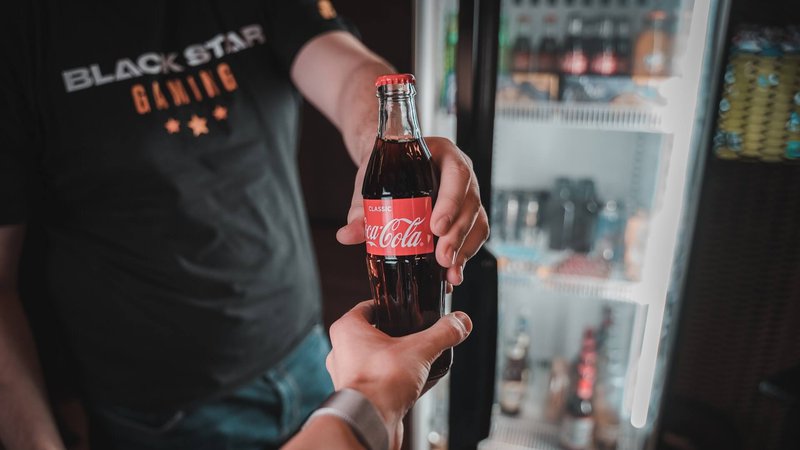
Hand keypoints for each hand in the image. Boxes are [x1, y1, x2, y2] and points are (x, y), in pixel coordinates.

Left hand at [325, 300, 471, 449]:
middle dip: (398, 334)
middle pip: (374, 333)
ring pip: (376, 358)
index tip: (408, 306)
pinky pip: (379, 380)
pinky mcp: (359, 396)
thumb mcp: (420, 350)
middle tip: (418, 332)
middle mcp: (342, 351)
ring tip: (420, 358)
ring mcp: (349, 375)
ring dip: (397, 358)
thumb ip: (442, 333)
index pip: (370, 306)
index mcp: (348, 329)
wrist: (370, 422)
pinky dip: (396, 379)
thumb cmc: (380, 382)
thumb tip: (461, 322)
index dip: (391, 305)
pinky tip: (418, 381)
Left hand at [337, 137, 489, 289]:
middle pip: (470, 203)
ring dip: (465, 250)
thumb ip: (361, 209)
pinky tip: (452, 275)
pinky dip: (465, 256)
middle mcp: (461, 175)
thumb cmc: (385, 169)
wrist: (390, 169)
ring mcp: (466, 196)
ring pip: (477, 222)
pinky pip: (474, 237)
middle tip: (442, 257)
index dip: (451, 202)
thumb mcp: (371, 183)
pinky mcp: (467, 217)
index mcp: (443, 155)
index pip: (456, 174)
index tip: (436, 227)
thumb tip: (347, 235)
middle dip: (458, 235)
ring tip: (449, 272)